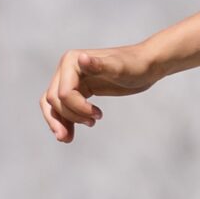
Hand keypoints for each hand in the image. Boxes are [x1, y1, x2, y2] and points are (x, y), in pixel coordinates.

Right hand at [40, 45, 160, 142]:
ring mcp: (72, 79)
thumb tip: (82, 58)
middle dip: (65, 117)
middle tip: (88, 127)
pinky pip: (64, 107)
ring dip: (58, 122)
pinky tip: (70, 134)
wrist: (146, 66)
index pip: (63, 93)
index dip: (77, 108)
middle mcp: (67, 68)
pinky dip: (65, 121)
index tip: (98, 116)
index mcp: (71, 61)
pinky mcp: (80, 89)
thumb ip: (100, 65)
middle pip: (53, 100)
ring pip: (53, 104)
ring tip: (67, 139)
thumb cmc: (135, 64)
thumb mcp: (119, 67)